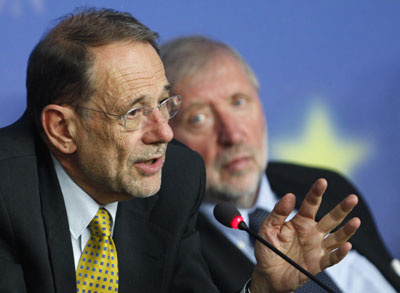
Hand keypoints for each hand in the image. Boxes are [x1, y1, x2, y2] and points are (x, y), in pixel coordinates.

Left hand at [250, 178, 360, 292]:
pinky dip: (339, 253)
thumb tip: (290, 196)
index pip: (311, 204)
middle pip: (330, 218)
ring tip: (356, 221)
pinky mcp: (318, 263)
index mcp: (300, 221)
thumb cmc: (268, 249)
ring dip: (347, 230)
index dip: (316, 193)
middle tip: (352, 198)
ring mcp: (317, 247)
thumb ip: (278, 212)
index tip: (322, 182)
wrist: (268, 274)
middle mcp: (312, 232)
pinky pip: (331, 258)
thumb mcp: (268, 228)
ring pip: (336, 237)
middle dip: (342, 208)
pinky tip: (346, 246)